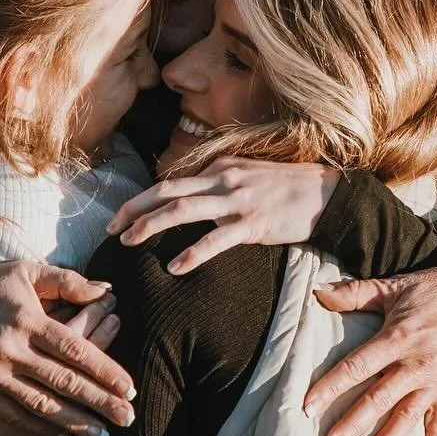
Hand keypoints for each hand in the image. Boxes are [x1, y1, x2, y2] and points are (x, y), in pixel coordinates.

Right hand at [0, 261, 135, 435]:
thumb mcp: (23, 272)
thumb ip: (67, 280)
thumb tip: (107, 291)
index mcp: (26, 319)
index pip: (76, 349)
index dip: (105, 371)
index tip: (129, 387)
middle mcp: (9, 349)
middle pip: (64, 382)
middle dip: (99, 403)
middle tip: (127, 418)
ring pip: (41, 405)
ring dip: (75, 424)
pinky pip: (15, 414)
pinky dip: (42, 428)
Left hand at [108, 160, 342, 275]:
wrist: (326, 193)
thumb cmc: (285, 188)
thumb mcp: (246, 176)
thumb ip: (216, 186)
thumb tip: (188, 202)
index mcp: (218, 169)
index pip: (170, 183)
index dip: (140, 200)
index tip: (119, 216)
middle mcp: (222, 180)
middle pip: (166, 192)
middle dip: (133, 210)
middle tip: (110, 229)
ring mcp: (237, 201)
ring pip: (182, 211)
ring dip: (151, 226)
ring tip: (129, 242)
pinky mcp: (253, 224)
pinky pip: (216, 240)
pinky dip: (192, 254)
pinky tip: (175, 267)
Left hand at [306, 235, 436, 435]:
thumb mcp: (397, 286)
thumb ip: (355, 293)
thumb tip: (317, 294)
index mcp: (397, 337)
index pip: (357, 366)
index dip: (330, 386)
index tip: (308, 407)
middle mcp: (415, 363)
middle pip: (378, 398)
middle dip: (352, 424)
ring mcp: (436, 380)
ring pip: (407, 416)